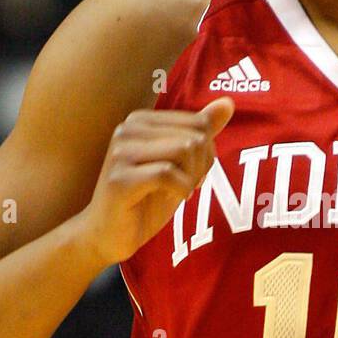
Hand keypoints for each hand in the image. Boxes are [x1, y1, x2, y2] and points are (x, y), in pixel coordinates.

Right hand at [78, 98, 233, 266]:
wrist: (109, 234)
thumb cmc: (146, 198)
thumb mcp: (181, 163)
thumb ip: (202, 131)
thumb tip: (228, 103)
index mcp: (141, 120)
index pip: (199, 123)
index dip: (206, 153)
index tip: (191, 173)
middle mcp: (128, 129)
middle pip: (194, 137)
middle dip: (199, 167)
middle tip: (184, 186)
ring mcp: (121, 152)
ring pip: (184, 150)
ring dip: (190, 179)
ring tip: (177, 192)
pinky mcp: (120, 178)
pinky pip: (168, 174)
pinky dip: (180, 190)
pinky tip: (172, 199)